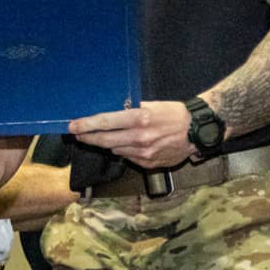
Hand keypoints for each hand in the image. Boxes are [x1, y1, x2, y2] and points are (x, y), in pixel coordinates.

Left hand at [68, 101, 194, 168]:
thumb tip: (110, 112)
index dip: (86, 124)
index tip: (72, 125)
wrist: (196, 132)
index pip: (105, 122)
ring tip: (96, 137)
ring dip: (104, 144)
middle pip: (105, 140)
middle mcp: (139, 138)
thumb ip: (130, 110)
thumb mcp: (151, 105)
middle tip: (77, 133)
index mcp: (139, 119)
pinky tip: (123, 144)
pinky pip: (128, 157)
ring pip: (115, 149)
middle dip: (87, 137)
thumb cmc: (173, 114)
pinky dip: (122, 150)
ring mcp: (144, 153)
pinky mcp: (148, 164)